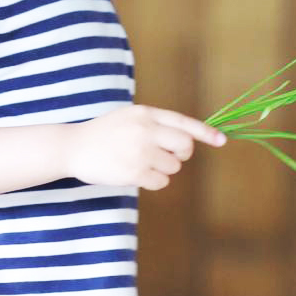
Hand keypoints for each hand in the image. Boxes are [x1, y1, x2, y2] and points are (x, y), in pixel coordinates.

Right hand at [67, 106, 226, 189]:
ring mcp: (140, 152)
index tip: (222, 141)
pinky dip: (154, 181)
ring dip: (164, 169)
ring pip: (174, 166)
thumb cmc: (105, 133)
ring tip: (142, 163)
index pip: (184, 122)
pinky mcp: (133, 172)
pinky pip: (161, 182)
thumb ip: (156, 124)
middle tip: (170, 157)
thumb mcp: (130, 117)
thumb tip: (188, 139)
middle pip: (184, 147)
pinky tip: (137, 174)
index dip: (206, 133)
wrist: (73, 146)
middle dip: (182, 155)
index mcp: (146, 113)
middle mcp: (145, 130)